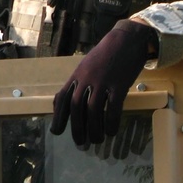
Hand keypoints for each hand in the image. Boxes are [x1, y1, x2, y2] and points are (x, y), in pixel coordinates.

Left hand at [50, 20, 157, 145]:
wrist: (126, 38)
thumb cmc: (106, 55)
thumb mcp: (86, 66)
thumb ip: (77, 82)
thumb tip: (64, 99)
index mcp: (77, 75)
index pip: (63, 98)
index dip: (59, 116)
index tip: (56, 132)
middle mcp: (86, 79)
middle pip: (77, 107)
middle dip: (77, 127)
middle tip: (80, 143)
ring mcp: (103, 81)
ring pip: (94, 110)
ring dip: (94, 129)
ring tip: (96, 140)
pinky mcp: (119, 84)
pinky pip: (113, 108)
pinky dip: (111, 123)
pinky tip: (111, 132)